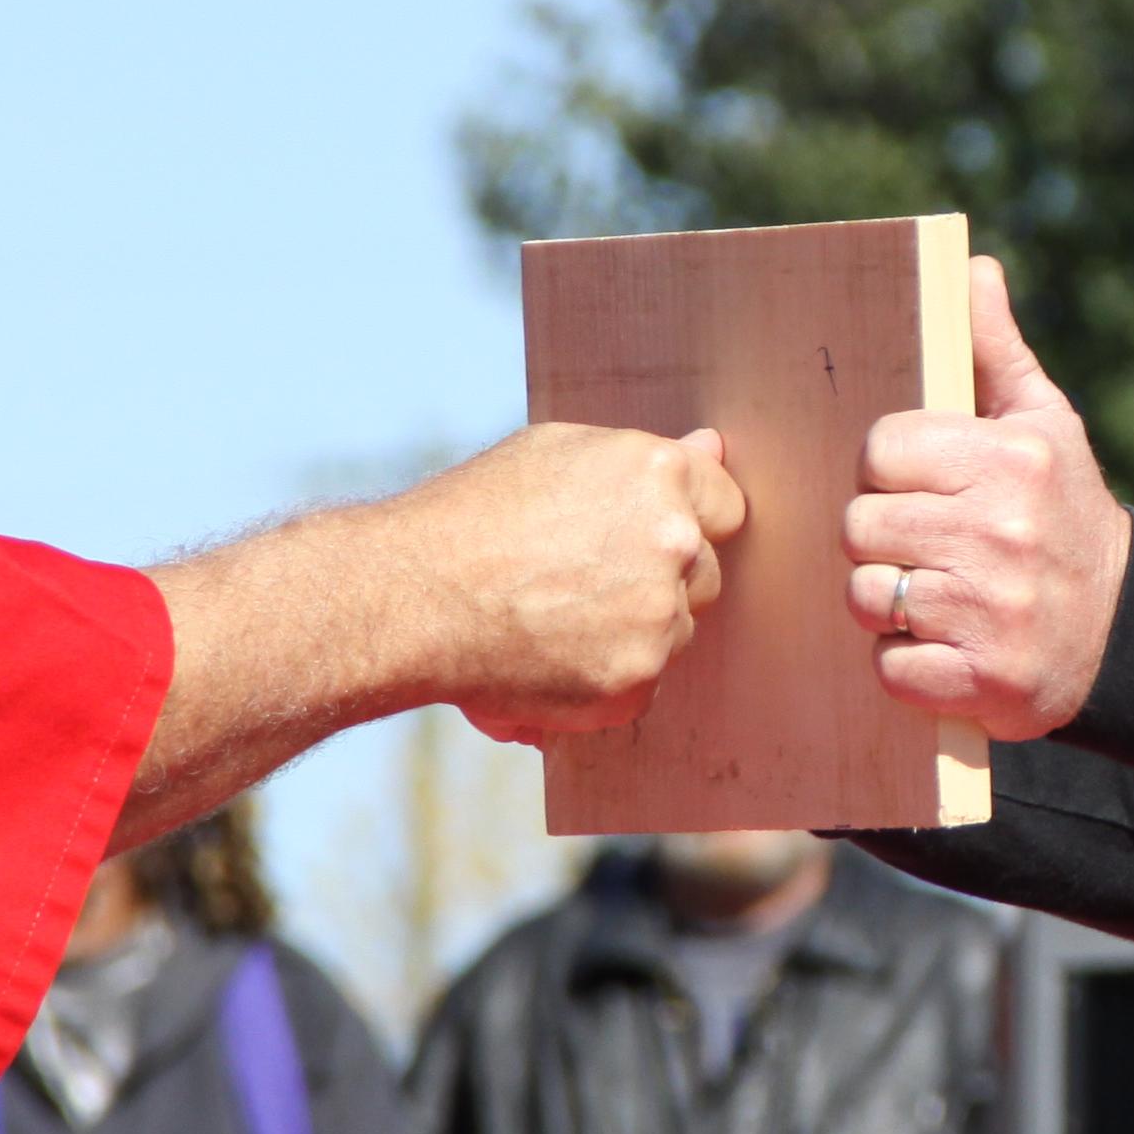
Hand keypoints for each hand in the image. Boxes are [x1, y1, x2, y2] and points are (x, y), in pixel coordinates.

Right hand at [398, 422, 746, 741]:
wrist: (409, 597)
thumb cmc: (471, 516)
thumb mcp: (555, 455)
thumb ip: (644, 463)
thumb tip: (712, 448)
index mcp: (659, 475)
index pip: (725, 505)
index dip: (685, 523)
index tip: (643, 540)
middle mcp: (673, 542)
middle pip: (702, 574)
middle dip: (656, 582)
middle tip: (577, 583)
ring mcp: (657, 617)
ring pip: (673, 633)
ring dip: (630, 634)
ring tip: (550, 620)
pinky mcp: (634, 681)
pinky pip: (642, 686)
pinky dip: (604, 682)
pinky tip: (547, 658)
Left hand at [845, 256, 1128, 738]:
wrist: (1129, 632)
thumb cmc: (1068, 515)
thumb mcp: (1046, 425)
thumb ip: (995, 350)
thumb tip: (971, 267)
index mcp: (1011, 460)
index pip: (881, 451)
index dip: (886, 471)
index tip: (916, 487)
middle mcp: (1001, 532)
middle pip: (860, 525)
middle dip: (880, 537)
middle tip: (920, 545)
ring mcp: (991, 611)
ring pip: (865, 596)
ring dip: (887, 603)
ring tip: (930, 595)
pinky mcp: (983, 681)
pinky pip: (891, 668)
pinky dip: (906, 665)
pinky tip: (943, 646)